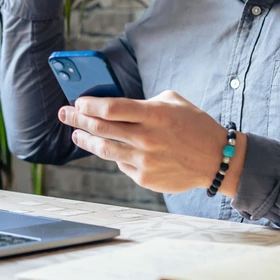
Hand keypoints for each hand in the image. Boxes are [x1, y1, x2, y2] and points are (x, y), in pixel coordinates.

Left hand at [57, 90, 247, 195]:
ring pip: (104, 149)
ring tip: (76, 134)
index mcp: (153, 115)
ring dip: (86, 140)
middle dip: (78, 119)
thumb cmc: (194, 125)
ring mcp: (144, 160)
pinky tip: (110, 148)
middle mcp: (146, 138)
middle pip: (101, 128)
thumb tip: (114, 105)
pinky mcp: (145, 178)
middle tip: (64, 114)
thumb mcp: (172, 101)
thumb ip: (143, 102)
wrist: (216, 159)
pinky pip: (121, 164)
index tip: (78, 102)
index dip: (89, 105)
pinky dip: (114, 155)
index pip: (110, 108)